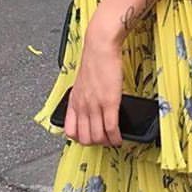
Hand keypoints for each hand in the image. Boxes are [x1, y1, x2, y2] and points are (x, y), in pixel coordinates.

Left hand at [64, 19, 123, 146]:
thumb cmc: (94, 61)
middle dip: (96, 143)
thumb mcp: (83, 83)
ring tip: (113, 140)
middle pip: (85, 138)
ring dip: (107, 142)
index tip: (90, 138)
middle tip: (105, 140)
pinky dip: (116, 137)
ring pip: (98, 137)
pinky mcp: (109, 103)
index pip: (70, 131)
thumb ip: (84, 98)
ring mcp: (95, 106)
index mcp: (74, 102)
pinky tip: (120, 137)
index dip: (81, 139)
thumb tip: (90, 109)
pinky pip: (111, 128)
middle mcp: (82, 106)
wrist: (100, 48)